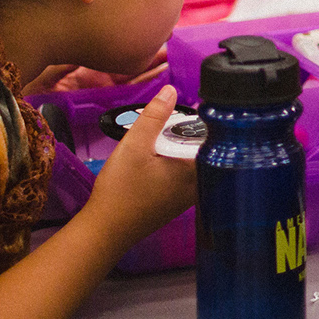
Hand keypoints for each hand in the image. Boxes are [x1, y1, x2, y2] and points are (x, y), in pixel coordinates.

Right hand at [83, 86, 196, 247]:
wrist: (106, 229)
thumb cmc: (121, 189)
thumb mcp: (135, 145)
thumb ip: (154, 116)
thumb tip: (171, 90)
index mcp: (196, 170)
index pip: (213, 138)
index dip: (204, 120)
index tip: (194, 108)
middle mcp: (200, 186)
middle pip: (205, 151)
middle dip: (192, 133)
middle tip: (175, 121)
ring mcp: (189, 198)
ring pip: (194, 164)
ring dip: (183, 149)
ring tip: (165, 136)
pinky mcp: (177, 204)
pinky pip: (186, 177)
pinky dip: (177, 164)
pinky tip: (160, 158)